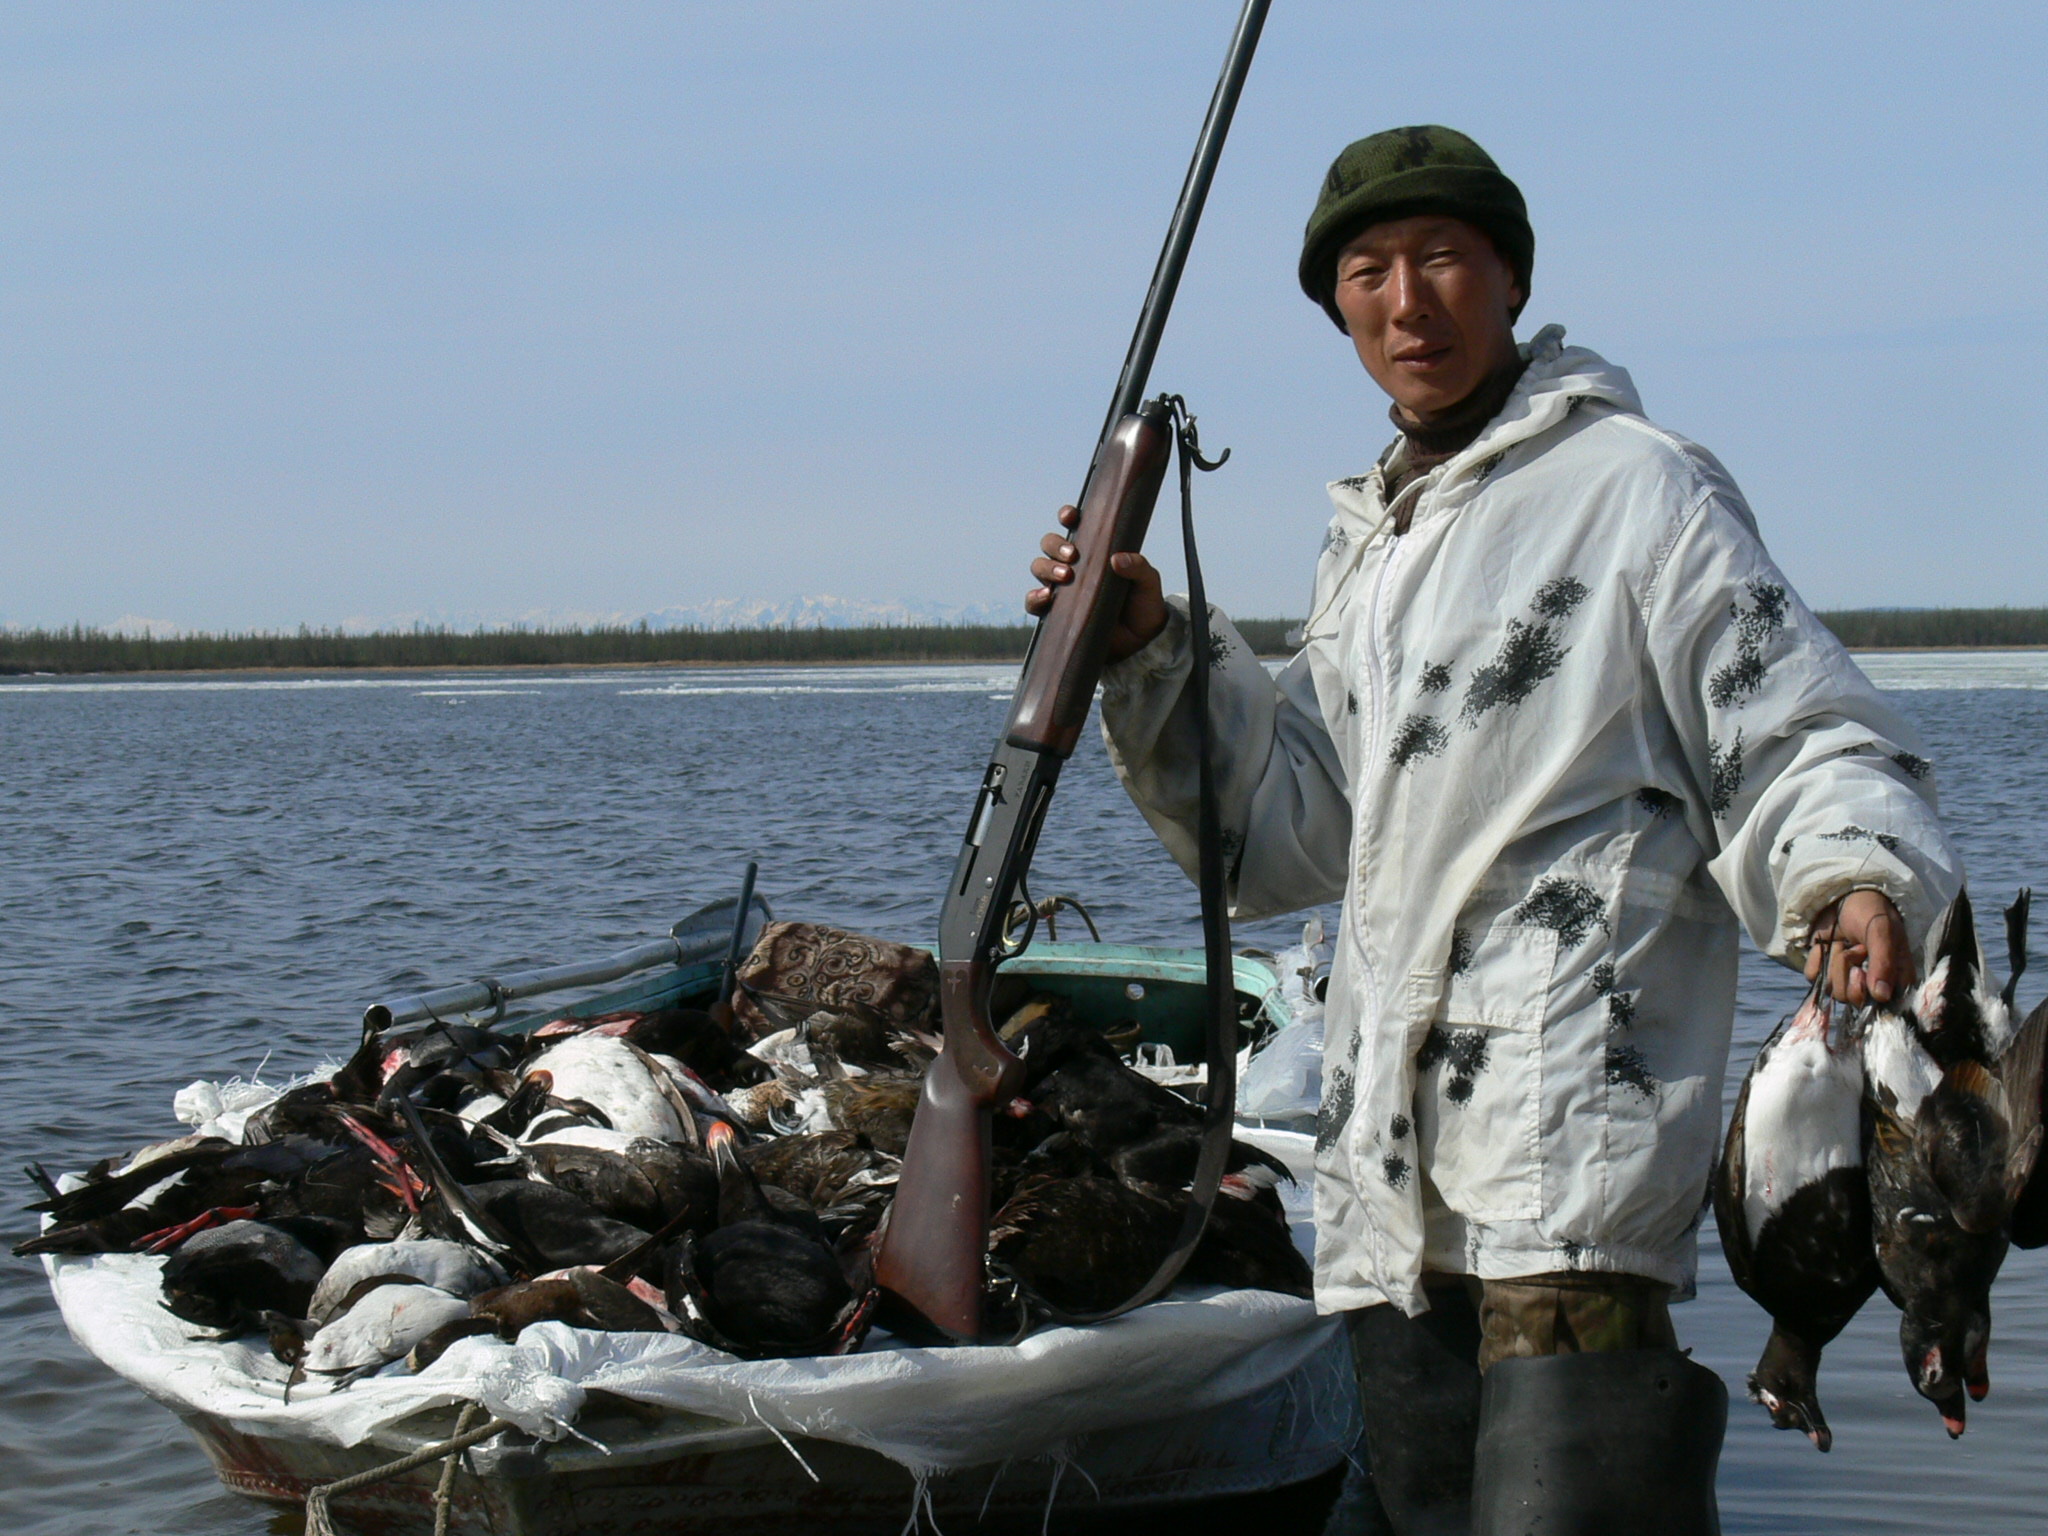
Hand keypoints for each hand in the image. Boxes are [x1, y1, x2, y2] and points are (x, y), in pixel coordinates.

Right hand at [1023, 503, 1169, 663]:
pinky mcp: (1056, 613)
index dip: (1067, 516)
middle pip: (1049, 545)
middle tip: (1073, 556)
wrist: (1140, 643)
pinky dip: (1034, 597)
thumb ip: (1139, 567)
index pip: (1074, 527)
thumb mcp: (1148, 582)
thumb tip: (1116, 559)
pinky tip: (1047, 597)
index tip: (1070, 516)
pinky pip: (1034, 602)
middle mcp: (1074, 566)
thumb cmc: (1143, 605)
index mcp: (1094, 551)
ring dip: (1047, 567)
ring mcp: (1062, 589)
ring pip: (1039, 567)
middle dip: (1055, 545)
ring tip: (1066, 576)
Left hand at [1805, 888, 1915, 1005]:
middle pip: (1851, 999)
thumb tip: (1881, 996)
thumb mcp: (1882, 931)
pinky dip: (1817, 958)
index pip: (1881, 1005)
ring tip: (1844, 943)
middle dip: (1848, 969)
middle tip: (1855, 948)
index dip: (1868, 987)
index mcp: (1894, 980)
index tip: (1865, 965)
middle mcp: (1871, 986)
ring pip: (1832, 990)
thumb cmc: (1872, 913)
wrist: (1844, 897)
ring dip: (1834, 961)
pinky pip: (1813, 977)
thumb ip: (1883, 962)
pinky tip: (1827, 944)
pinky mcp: (1824, 972)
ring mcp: (1846, 980)